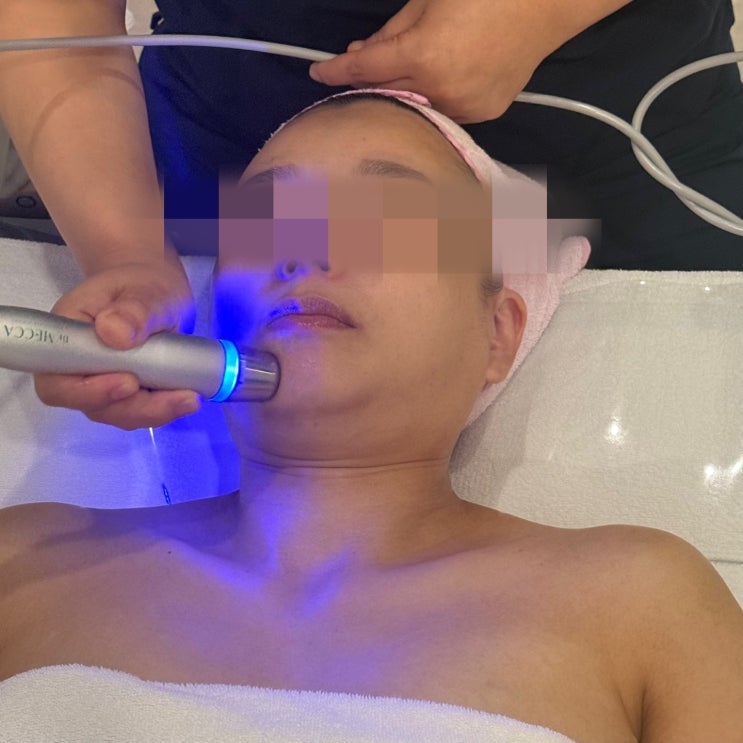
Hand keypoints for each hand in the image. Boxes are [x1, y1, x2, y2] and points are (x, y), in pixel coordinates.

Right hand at [34, 257, 200, 429]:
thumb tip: (114, 332)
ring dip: (154, 411)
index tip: (128, 382)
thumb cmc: (143, 287)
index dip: (87, 390)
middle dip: (133, 407)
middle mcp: (76, 367)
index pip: (56, 379)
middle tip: (179, 396)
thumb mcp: (145, 290)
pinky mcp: (125, 395)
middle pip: (90, 404)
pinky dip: (163, 408)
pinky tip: (188, 397)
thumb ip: (133, 310)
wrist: (154, 294)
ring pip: (118, 413)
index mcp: (66, 336)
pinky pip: (138, 410)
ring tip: (190, 397)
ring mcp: (99, 384)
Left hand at [309, 0, 547, 123]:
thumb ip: (390, 31)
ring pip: (417, 107)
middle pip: (388, 93)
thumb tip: (362, 53)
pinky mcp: (485, 112)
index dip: (336, 70)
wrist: (550, 1)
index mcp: (424, 58)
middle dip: (368, 83)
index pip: (365, 71)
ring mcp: (466, 107)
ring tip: (401, 73)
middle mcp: (442, 92)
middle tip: (356, 68)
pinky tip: (436, 83)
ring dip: (402, 93)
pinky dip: (434, 98)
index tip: (316, 72)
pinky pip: (447, 110)